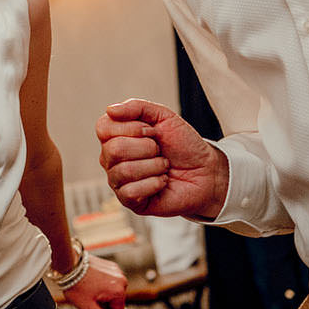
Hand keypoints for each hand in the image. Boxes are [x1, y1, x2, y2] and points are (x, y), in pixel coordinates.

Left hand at [62, 254, 127, 308]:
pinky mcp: (111, 266)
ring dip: (102, 292)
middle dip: (103, 302)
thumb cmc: (76, 286)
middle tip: (89, 295)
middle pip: (116, 301)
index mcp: (119, 291)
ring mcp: (117, 271)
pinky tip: (90, 280)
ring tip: (89, 287)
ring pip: (112, 291)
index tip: (92, 303)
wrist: (68, 264)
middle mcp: (122, 279)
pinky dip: (101, 283)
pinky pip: (109, 281)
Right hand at [97, 98, 228, 218]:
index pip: (104, 128)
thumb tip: (111, 110)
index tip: (152, 132)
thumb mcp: (163, 116)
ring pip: (124, 171)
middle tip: (160, 151)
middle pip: (114, 149)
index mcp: (115, 136)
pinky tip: (162, 181)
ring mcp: (118, 180)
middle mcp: (111, 159)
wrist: (205, 170)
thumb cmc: (183, 145)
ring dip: (154, 166)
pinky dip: (154, 183)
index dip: (132, 128)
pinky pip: (131, 192)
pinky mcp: (129, 201)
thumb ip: (136, 107)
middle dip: (147, 148)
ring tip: (164, 166)